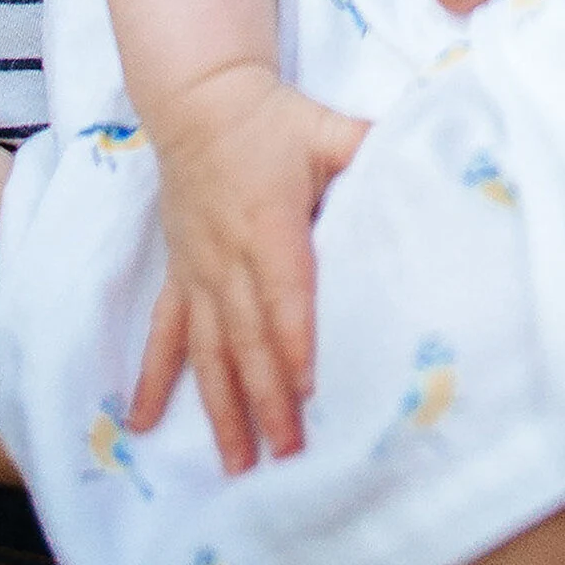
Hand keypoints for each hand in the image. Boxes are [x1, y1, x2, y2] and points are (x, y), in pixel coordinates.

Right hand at [128, 66, 366, 472]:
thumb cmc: (270, 119)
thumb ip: (366, 147)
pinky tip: (144, 424)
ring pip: (208, 351)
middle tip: (288, 453)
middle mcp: (228, 259)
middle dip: (268, 399)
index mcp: (269, 224)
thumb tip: (420, 157)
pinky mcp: (178, 274)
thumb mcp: (324, 128)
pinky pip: (164, 333)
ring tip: (236, 464)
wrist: (199, 100)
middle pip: (249, 338)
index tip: (307, 389)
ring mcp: (198, 272)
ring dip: (222, 408)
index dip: (295, 341)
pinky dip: (153, 379)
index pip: (285, 293)